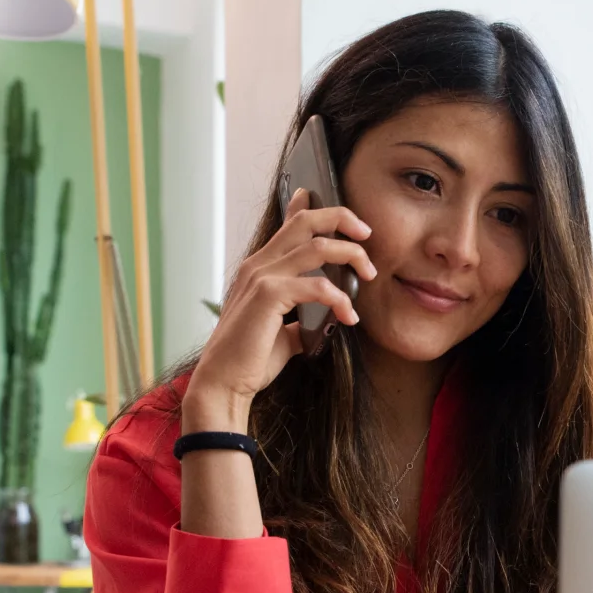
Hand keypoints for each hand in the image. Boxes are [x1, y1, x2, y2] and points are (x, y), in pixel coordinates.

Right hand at [184, 188, 373, 430]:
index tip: (344, 211)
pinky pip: (317, 286)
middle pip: (306, 221)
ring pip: (317, 246)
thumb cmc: (249, 362)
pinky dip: (340, 299)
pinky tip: (349, 316)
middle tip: (367, 233)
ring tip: (370, 273)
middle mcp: (258, 265)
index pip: (289, 225)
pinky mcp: (269, 297)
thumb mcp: (280, 334)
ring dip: (351, 255)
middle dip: (342, 218)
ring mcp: (261, 278)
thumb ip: (298, 319)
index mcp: (259, 269)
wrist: (223, 385)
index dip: (313, 206)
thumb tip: (321, 323)